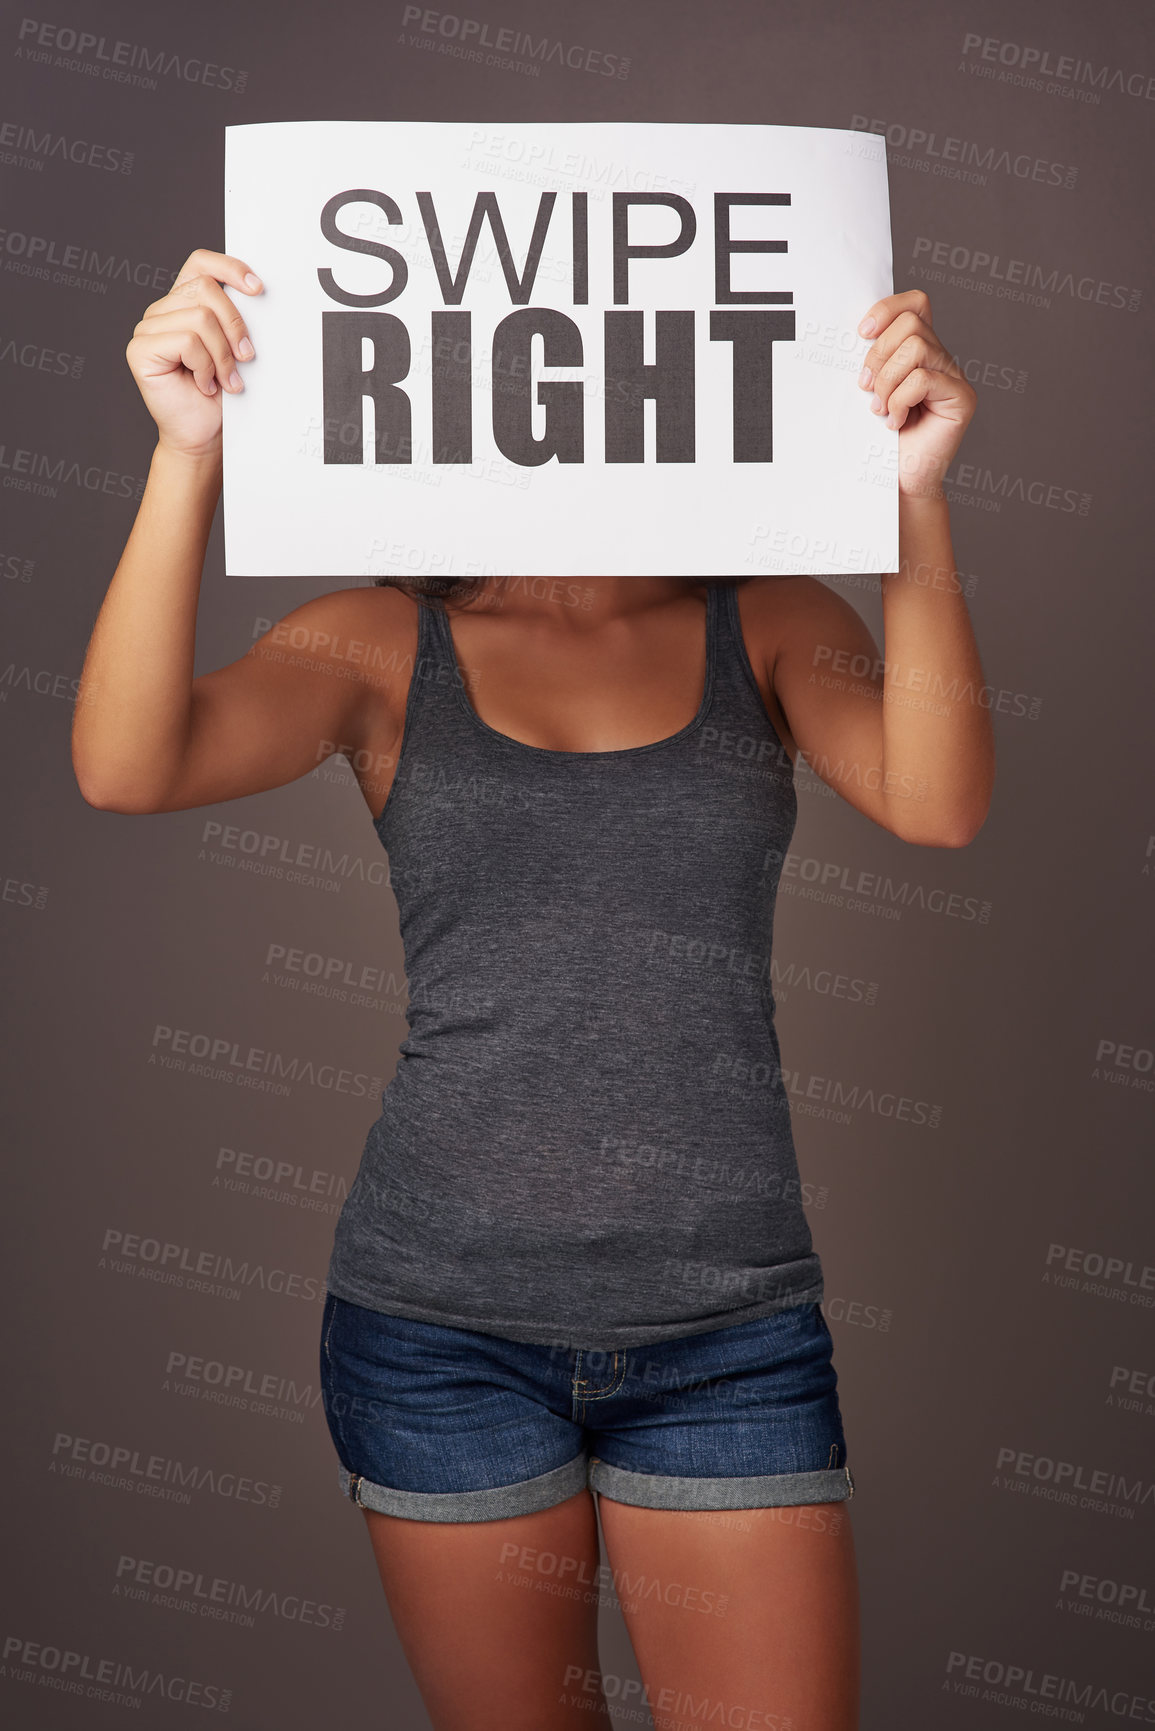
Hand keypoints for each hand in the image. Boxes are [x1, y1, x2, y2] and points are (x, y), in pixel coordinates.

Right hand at [125, 248, 262, 459]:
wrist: (204, 436)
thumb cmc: (221, 396)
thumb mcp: (235, 349)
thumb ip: (236, 318)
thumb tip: (256, 293)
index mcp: (184, 304)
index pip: (200, 264)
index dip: (229, 267)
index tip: (258, 289)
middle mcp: (162, 311)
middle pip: (206, 289)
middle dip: (235, 325)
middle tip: (245, 357)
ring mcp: (147, 329)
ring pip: (199, 317)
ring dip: (222, 355)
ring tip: (225, 380)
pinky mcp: (139, 349)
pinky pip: (186, 341)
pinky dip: (204, 366)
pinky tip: (203, 384)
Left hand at [856, 289, 975, 495]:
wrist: (897, 481)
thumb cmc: (880, 440)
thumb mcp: (870, 390)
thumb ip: (873, 360)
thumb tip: (858, 333)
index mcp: (920, 351)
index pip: (914, 303)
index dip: (887, 309)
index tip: (861, 333)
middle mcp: (941, 359)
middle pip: (910, 323)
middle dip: (878, 355)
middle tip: (867, 390)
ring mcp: (955, 377)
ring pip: (916, 348)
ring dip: (888, 381)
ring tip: (881, 409)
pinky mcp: (961, 398)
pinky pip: (923, 379)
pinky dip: (900, 400)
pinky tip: (896, 422)